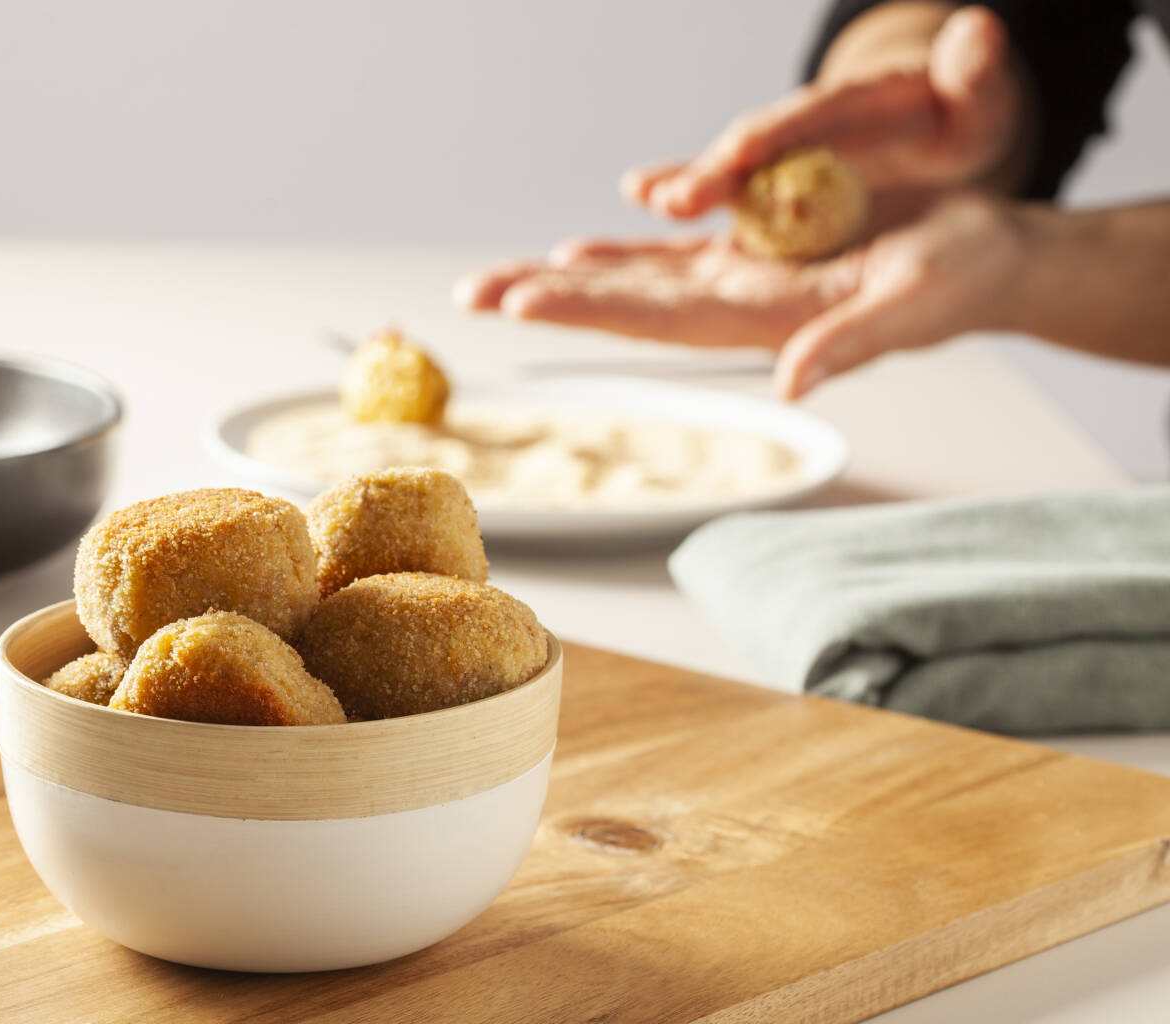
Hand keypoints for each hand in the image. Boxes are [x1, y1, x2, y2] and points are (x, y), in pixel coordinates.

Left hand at [456, 193, 1027, 397]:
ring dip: (568, 282)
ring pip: (635, 283)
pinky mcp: (757, 259)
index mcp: (762, 320)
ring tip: (500, 280)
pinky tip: (583, 250)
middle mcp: (735, 308)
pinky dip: (624, 254)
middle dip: (548, 297)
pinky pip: (674, 256)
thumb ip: (851, 346)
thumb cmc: (967, 280)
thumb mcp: (916, 303)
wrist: (989, 265)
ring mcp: (741, 285)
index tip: (521, 298)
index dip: (586, 307)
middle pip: (622, 303)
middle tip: (472, 291)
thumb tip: (790, 385)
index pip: (652, 317)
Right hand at [624, 6, 1022, 222]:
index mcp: (861, 102)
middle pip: (754, 147)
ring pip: (727, 172)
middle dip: (711, 172)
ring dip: (683, 183)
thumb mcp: (983, 103)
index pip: (814, 117)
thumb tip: (979, 29)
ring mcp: (785, 155)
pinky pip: (722, 190)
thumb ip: (976, 76)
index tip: (740, 151)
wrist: (940, 127)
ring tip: (642, 194)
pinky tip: (639, 194)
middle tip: (674, 199)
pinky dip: (680, 191)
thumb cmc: (962, 120)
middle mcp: (809, 125)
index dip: (776, 134)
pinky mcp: (772, 182)